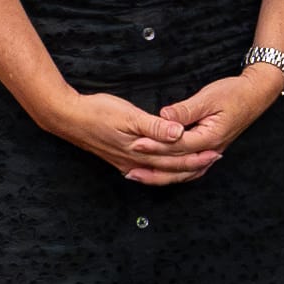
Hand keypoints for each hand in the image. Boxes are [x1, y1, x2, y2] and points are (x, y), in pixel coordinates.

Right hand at [41, 89, 220, 184]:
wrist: (68, 118)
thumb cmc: (99, 112)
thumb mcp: (129, 115)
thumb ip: (155, 127)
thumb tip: (178, 134)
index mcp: (140, 151)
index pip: (174, 158)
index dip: (196, 156)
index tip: (216, 151)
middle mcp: (134, 161)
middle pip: (169, 167)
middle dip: (193, 165)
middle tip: (214, 158)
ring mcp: (126, 161)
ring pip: (158, 171)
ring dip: (178, 169)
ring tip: (197, 165)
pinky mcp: (119, 158)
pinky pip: (146, 170)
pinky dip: (160, 171)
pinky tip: (163, 169)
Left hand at [144, 71, 283, 181]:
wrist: (256, 94)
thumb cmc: (234, 92)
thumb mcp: (209, 96)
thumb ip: (185, 110)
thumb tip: (163, 117)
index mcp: (210, 137)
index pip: (176, 145)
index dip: (154, 144)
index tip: (134, 142)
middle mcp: (210, 150)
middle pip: (177, 163)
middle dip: (151, 163)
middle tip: (128, 165)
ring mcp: (212, 153)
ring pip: (183, 173)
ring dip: (160, 176)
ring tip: (137, 176)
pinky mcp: (210, 151)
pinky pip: (190, 170)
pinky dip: (174, 174)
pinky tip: (161, 175)